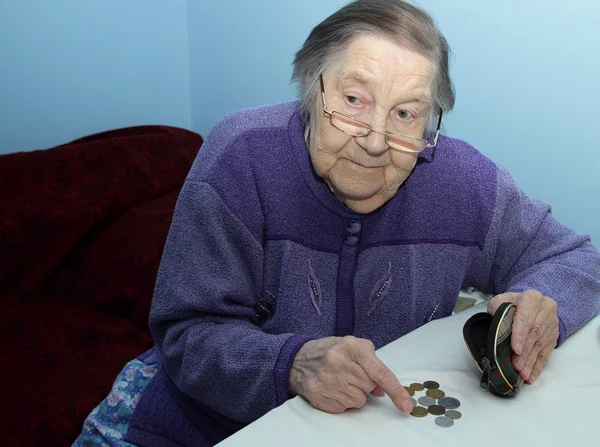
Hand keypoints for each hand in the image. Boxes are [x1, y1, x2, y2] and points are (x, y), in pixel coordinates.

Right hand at [289, 336, 413, 413]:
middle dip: (364, 383)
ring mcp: (327, 380)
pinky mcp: (319, 395)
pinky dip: (341, 400)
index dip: (396, 390)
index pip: (379, 372)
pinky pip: (343, 407)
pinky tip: (331, 387)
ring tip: (339, 380)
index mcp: (352, 347)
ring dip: (353, 393)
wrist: (298, 359)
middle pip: (369, 387)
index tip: (407, 404)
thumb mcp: (353, 347)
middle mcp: (339, 362)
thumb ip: (372, 363)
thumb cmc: (332, 351)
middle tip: (350, 373)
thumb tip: (382, 390)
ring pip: (358, 400)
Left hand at [487, 290, 558, 383]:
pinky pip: (546, 352)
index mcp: (532, 298)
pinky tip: (531, 375)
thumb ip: (497, 309)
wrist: (528, 303)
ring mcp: (552, 323)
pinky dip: (537, 365)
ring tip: (522, 374)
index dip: (520, 334)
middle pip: (534, 334)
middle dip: (525, 352)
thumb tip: (498, 327)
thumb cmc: (511, 303)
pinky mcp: (553, 335)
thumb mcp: (500, 300)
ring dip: (530, 361)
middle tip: (517, 365)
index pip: (526, 318)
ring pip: (540, 345)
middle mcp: (546, 309)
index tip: (515, 349)